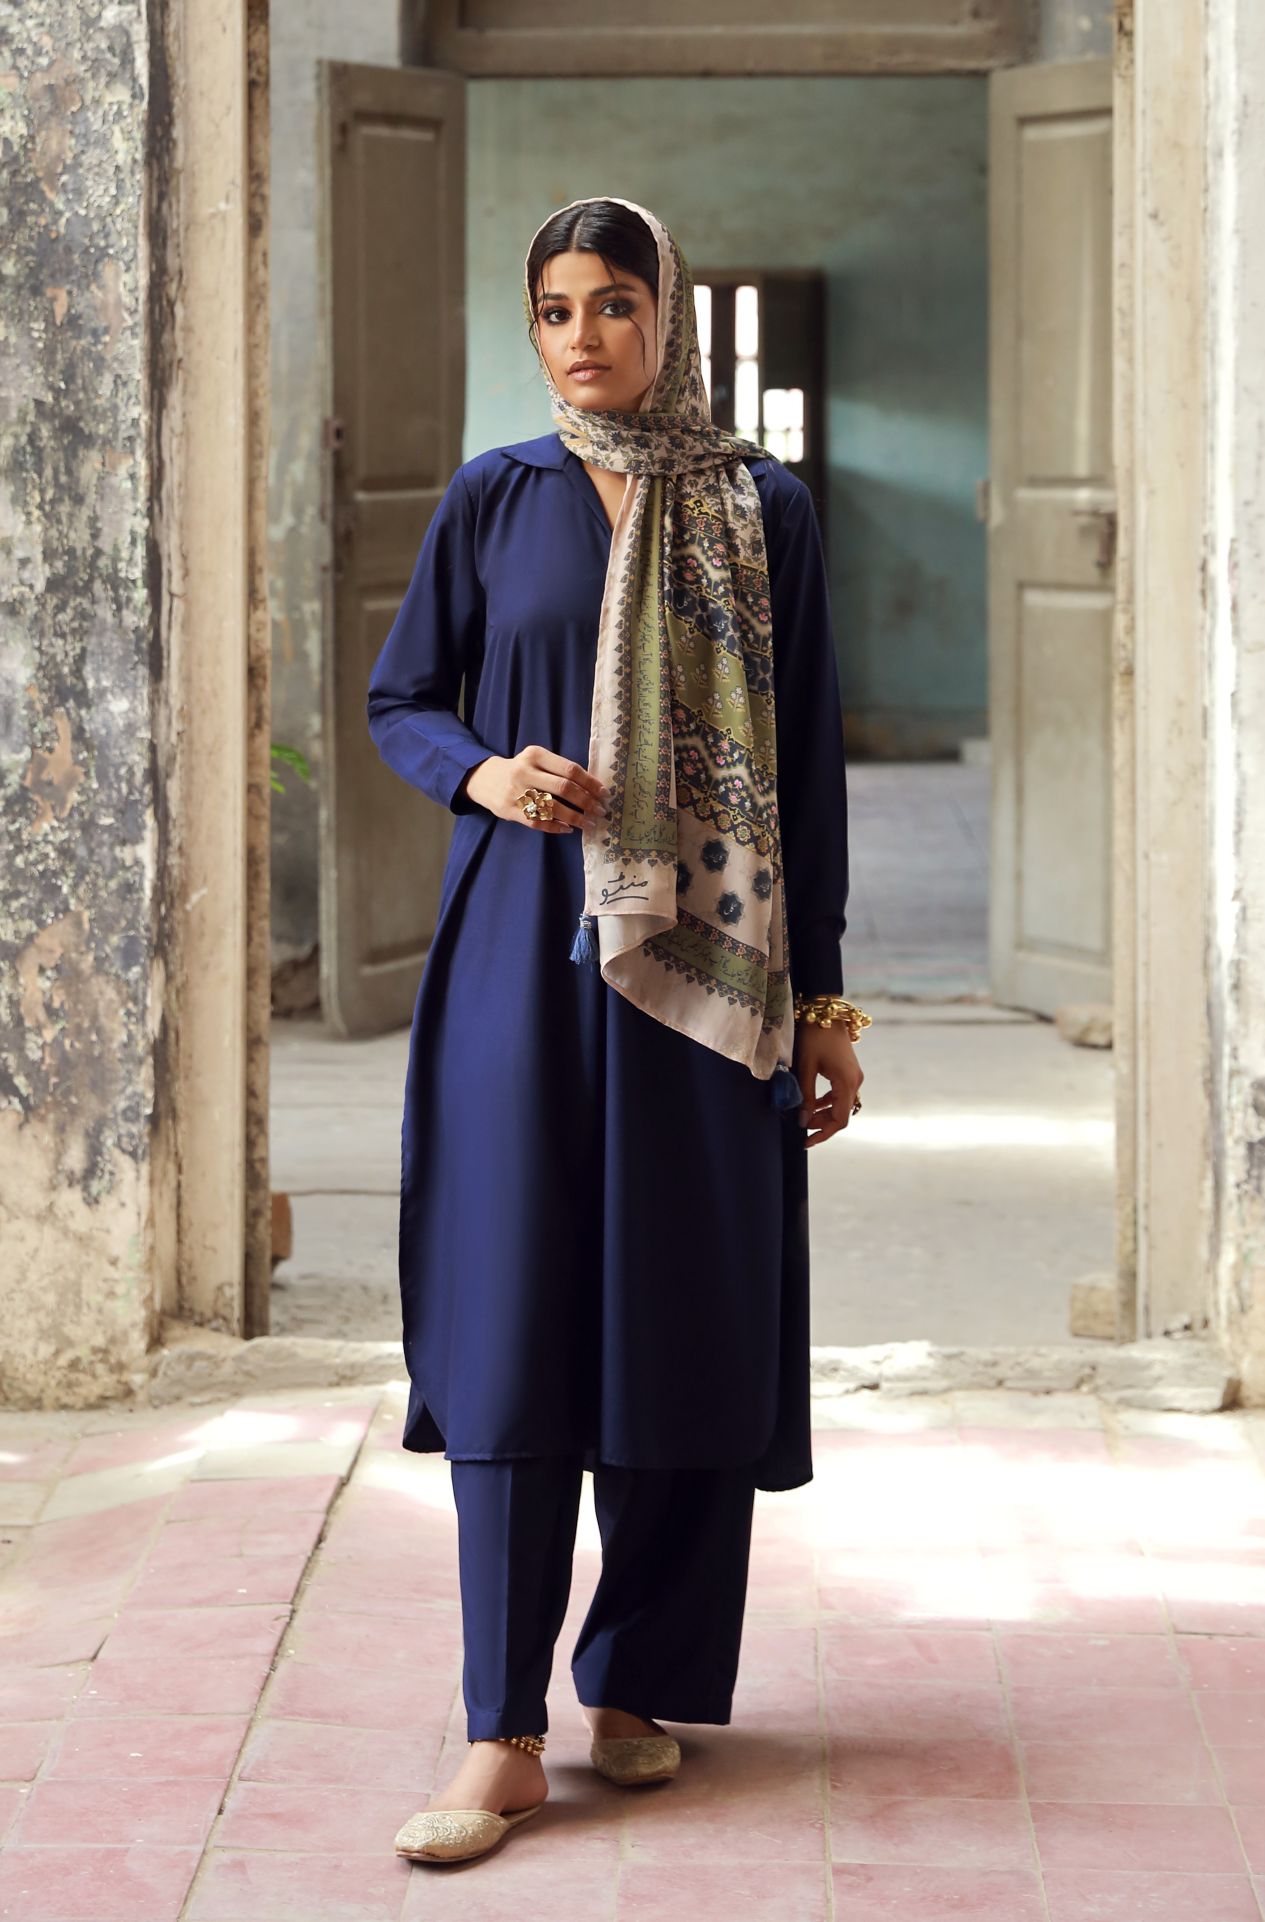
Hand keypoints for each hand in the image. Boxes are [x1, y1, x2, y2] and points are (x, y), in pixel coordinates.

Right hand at [465, 747, 608, 832]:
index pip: (569, 769)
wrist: (484, 778)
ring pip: (552, 807)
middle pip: (563, 788)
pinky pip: (538, 822)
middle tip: (600, 810)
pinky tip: (568, 828)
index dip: (590, 782)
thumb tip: (592, 787)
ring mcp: (516, 792)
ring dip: (575, 818)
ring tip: (589, 823)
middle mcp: (524, 772)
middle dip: (586, 801)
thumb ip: (558, 769)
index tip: (604, 793)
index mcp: (535, 755)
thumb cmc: (521, 769)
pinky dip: (556, 827)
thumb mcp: (536, 759)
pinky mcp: (510, 810)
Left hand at [794, 1024, 862, 1147]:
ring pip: (840, 1105)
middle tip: (800, 1126)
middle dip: (821, 1124)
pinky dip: (827, 1102)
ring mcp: (854, 1077)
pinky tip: (813, 1103)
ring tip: (804, 1116)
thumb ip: (806, 1096)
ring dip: (823, 1113)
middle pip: (841, 1114)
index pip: (840, 1119)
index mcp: (847, 1083)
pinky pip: (840, 1094)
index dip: (824, 1133)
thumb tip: (803, 1121)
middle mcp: (855, 1082)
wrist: (826, 1013)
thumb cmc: (814, 1037)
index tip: (806, 1141)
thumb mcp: (806, 1068)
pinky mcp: (849, 1072)